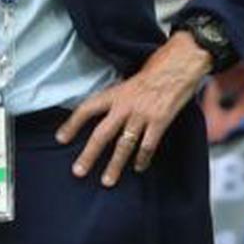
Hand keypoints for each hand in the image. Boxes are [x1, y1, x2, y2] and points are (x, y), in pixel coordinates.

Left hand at [57, 31, 210, 185]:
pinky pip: (148, 146)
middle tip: (79, 171)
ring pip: (124, 145)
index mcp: (116, 93)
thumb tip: (113, 110)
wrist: (182, 63)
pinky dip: (142, 159)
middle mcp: (126, 105)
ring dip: (115, 165)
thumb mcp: (132, 78)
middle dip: (89, 155)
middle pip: (101, 134)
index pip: (87, 109)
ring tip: (108, 180)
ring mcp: (143, 115)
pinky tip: (139, 167)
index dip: (72, 124)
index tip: (61, 138)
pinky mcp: (160, 121)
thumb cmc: (159, 67)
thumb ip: (121, 96)